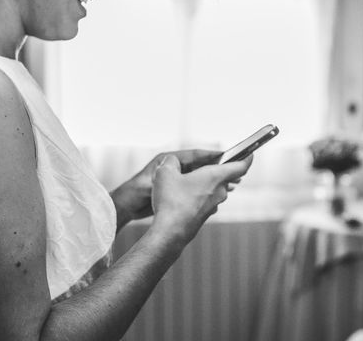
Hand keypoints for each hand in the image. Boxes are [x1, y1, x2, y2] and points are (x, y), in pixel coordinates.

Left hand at [109, 149, 223, 228]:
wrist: (127, 207)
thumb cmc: (138, 192)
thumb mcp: (156, 178)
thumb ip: (172, 171)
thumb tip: (190, 167)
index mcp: (170, 160)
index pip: (196, 155)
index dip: (212, 155)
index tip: (228, 156)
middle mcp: (174, 168)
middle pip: (201, 166)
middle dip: (217, 169)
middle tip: (235, 171)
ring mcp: (176, 180)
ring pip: (200, 178)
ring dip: (214, 181)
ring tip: (231, 184)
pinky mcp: (176, 192)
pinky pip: (196, 189)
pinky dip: (206, 190)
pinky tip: (216, 196)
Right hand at [150, 154, 252, 240]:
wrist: (170, 233)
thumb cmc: (171, 202)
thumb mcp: (165, 173)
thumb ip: (170, 162)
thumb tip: (172, 161)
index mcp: (216, 176)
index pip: (241, 166)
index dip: (247, 158)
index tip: (250, 154)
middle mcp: (219, 191)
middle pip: (226, 176)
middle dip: (218, 168)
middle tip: (207, 162)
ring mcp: (214, 204)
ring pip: (215, 188)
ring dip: (206, 182)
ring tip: (187, 178)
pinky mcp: (205, 214)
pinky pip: (206, 199)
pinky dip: (199, 194)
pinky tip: (183, 195)